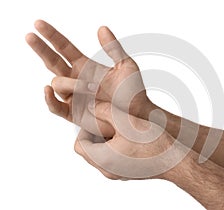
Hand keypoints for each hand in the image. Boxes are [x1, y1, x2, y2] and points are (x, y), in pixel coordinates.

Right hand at [26, 20, 150, 122]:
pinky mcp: (73, 113)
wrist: (135, 115)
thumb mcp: (126, 66)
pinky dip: (49, 99)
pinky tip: (48, 90)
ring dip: (72, 83)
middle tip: (30, 36)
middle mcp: (76, 80)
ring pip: (58, 83)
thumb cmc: (132, 92)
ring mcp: (73, 96)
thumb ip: (113, 48)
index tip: (38, 24)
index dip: (52, 36)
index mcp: (85, 67)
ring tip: (92, 88)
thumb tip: (101, 28)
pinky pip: (55, 106)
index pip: (64, 48)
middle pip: (52, 62)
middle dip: (41, 49)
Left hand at [73, 102, 185, 179]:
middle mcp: (107, 170)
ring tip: (120, 128)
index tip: (98, 121)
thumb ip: (104, 111)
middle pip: (89, 150)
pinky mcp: (127, 173)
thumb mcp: (125, 120)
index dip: (84, 130)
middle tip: (109, 122)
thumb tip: (90, 107)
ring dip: (106, 140)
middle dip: (95, 134)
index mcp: (102, 159)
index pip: (79, 145)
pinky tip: (130, 137)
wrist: (174, 160)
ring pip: (101, 155)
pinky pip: (113, 159)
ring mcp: (117, 174)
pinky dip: (115, 148)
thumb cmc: (153, 143)